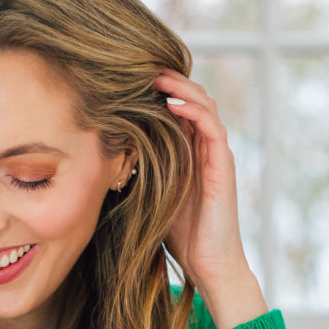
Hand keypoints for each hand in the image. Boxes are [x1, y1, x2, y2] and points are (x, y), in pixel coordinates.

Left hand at [153, 72, 267, 328]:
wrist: (207, 262)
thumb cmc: (179, 233)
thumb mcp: (151, 193)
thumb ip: (139, 170)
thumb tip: (104, 155)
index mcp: (188, 151)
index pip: (176, 108)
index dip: (159, 91)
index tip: (131, 78)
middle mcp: (204, 147)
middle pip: (191, 98)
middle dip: (169, 80)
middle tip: (142, 66)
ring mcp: (216, 154)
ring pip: (204, 106)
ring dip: (181, 88)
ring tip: (156, 76)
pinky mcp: (224, 165)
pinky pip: (213, 128)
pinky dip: (194, 112)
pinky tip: (173, 104)